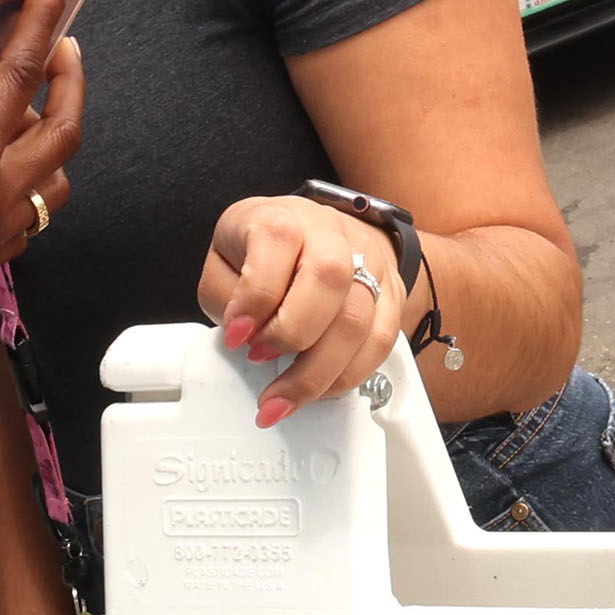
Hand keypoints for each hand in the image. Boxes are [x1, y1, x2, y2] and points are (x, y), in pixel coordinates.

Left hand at [201, 195, 420, 428]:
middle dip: (291, 334)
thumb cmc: (266, 250)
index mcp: (284, 217)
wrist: (321, 234)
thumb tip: (241, 334)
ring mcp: (369, 265)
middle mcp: (332, 235)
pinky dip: (345, 377)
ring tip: (282, 397)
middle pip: (330, 278)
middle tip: (260, 358)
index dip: (255, 295)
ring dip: (316, 372)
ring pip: (358, 320)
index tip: (235, 334)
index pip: (277, 242)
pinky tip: (317, 390)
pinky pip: (380, 344)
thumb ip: (223, 294)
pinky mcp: (390, 297)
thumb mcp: (224, 258)